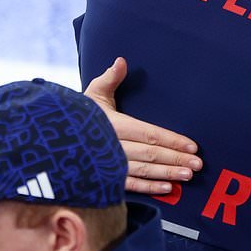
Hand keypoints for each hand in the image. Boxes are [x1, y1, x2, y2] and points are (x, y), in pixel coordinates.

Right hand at [84, 57, 201, 194]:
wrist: (51, 136)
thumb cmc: (77, 113)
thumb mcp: (92, 93)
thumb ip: (110, 78)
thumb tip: (122, 61)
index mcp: (112, 124)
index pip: (148, 133)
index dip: (171, 140)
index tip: (192, 146)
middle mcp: (112, 146)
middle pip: (150, 154)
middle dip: (175, 159)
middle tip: (198, 165)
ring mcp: (108, 165)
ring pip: (143, 171)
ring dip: (167, 174)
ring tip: (188, 176)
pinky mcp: (103, 179)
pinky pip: (129, 186)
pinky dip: (148, 188)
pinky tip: (168, 190)